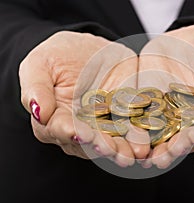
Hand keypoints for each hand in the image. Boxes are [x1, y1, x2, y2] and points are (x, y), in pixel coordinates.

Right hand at [19, 31, 148, 165]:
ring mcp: (104, 125)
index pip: (60, 129)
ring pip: (112, 141)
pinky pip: (132, 129)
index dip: (69, 133)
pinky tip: (147, 143)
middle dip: (102, 147)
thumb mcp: (40, 64)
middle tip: (112, 150)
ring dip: (123, 149)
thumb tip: (38, 113)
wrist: (88, 47)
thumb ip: (36, 88)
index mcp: (55, 118)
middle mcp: (80, 128)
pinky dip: (139, 137)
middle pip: (89, 143)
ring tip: (134, 153)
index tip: (79, 134)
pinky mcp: (124, 117)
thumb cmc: (58, 55)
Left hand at [138, 25, 193, 167]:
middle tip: (162, 158)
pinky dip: (133, 126)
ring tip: (141, 155)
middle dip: (174, 148)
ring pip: (162, 134)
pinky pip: (143, 117)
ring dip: (151, 146)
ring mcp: (173, 117)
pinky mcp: (153, 106)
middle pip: (187, 139)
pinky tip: (123, 134)